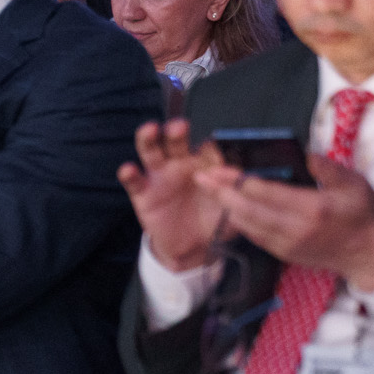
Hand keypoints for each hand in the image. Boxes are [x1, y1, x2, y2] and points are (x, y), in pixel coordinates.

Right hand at [118, 119, 229, 269]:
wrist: (191, 246)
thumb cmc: (212, 221)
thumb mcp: (231, 209)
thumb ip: (236, 196)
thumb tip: (244, 183)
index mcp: (204, 165)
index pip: (205, 148)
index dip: (208, 146)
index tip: (213, 149)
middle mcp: (180, 164)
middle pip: (176, 141)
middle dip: (177, 131)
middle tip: (180, 127)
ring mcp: (159, 176)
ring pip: (151, 151)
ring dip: (149, 139)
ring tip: (150, 130)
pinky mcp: (143, 193)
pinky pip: (134, 181)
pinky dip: (129, 173)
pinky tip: (129, 170)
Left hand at [194, 154, 373, 291]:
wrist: (368, 256)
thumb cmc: (363, 216)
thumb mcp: (355, 185)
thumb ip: (329, 168)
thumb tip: (305, 154)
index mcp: (312, 208)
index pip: (266, 192)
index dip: (238, 180)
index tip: (218, 167)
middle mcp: (295, 229)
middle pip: (248, 210)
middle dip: (221, 193)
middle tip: (200, 177)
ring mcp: (288, 244)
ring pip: (247, 225)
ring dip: (225, 207)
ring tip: (208, 189)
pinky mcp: (284, 253)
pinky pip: (254, 236)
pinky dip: (239, 221)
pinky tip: (228, 208)